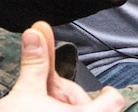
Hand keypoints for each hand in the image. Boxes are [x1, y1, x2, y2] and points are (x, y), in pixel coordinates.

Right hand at [0, 21, 125, 111]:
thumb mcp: (25, 93)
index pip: (112, 101)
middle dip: (64, 97)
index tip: (102, 88)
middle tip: (41, 94)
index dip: (107, 92)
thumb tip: (35, 33)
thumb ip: (35, 64)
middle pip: (88, 107)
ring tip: (32, 108)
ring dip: (56, 109)